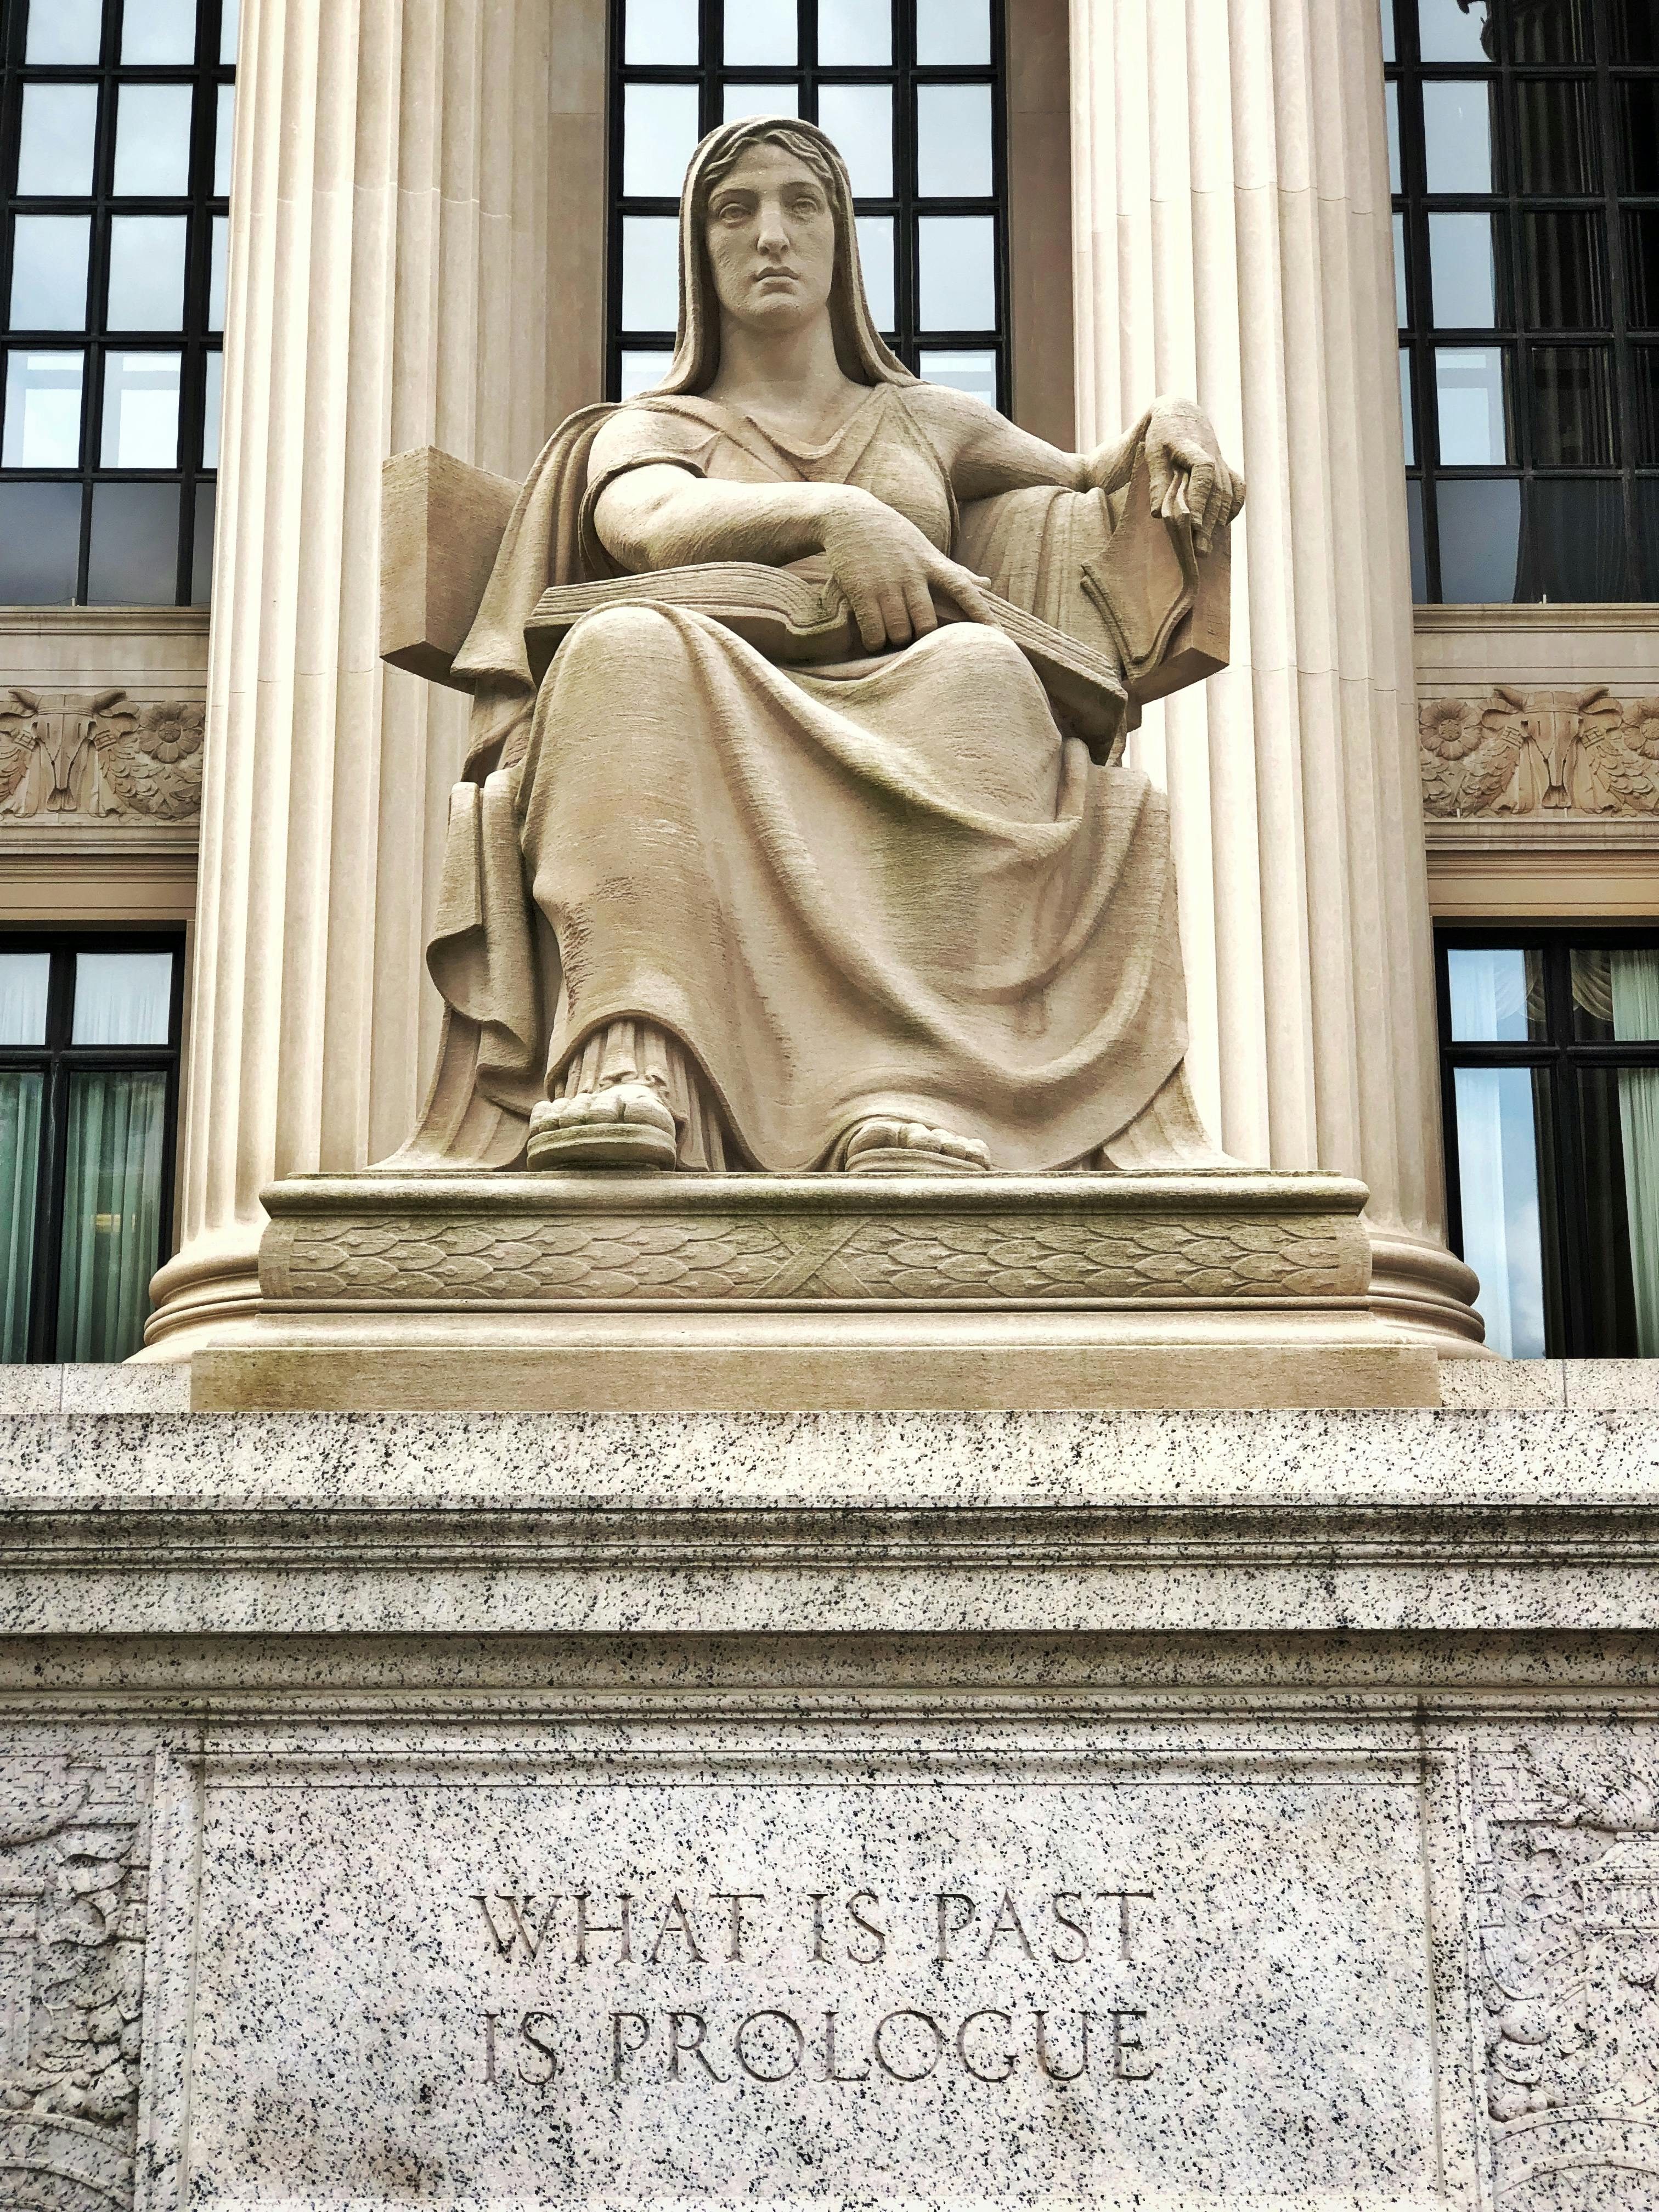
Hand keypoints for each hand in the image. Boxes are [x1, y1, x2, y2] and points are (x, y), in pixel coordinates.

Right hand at [820, 492, 995, 652]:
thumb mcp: (926, 548)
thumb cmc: (892, 535)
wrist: (848, 515)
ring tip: (890, 637)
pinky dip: (874, 641)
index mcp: (931, 563)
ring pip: (900, 631)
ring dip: (896, 640)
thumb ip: (954, 571)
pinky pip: (873, 630)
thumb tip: (988, 583)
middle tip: (913, 638)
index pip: (962, 588)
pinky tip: (872, 639)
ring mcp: (886, 582)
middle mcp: (911, 573)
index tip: (997, 634)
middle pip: (927, 622)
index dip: (980, 611)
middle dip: (922, 637)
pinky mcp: (860, 589)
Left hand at [1142, 396, 1244, 555]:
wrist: (1179, 414)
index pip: (1203, 472)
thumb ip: (1157, 480)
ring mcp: (1222, 461)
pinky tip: (1223, 524)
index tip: (1192, 524)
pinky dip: (1233, 507)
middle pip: (1216, 491)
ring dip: (1217, 522)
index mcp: (1194, 447)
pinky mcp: (1226, 467)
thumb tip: (1158, 513)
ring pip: (1226, 494)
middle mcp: (1213, 454)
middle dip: (1208, 523)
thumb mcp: (1153, 453)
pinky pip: (1236, 488)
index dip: (1200, 498)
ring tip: (1206, 548)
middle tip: (1198, 551)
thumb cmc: (1161, 435)